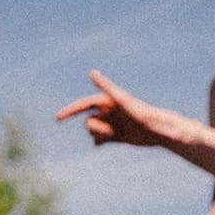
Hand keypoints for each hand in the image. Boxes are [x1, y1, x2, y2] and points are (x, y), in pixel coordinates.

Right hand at [56, 72, 170, 149]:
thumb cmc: (142, 113)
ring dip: (99, 136)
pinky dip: (100, 142)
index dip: (69, 111)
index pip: (83, 105)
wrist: (158, 130)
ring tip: (115, 135)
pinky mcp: (114, 135)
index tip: (56, 119)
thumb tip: (92, 72)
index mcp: (107, 101)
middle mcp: (107, 111)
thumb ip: (107, 87)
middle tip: (111, 131)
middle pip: (88, 122)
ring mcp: (110, 123)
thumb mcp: (123, 101)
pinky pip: (98, 141)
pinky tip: (108, 142)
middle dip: (96, 128)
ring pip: (92, 132)